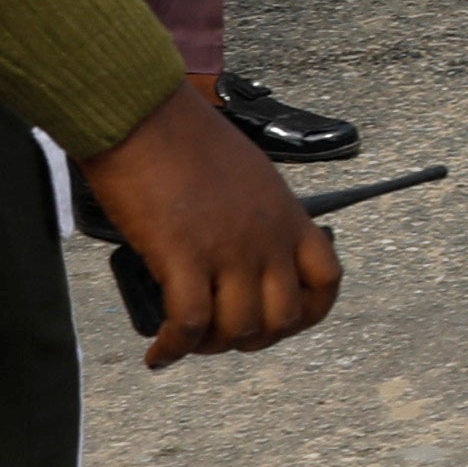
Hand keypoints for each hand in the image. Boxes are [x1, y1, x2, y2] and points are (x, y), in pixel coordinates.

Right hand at [74, 83, 341, 368]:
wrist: (141, 111)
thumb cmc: (181, 135)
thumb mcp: (247, 174)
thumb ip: (254, 217)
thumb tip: (236, 254)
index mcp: (287, 214)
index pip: (326, 280)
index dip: (308, 313)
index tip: (281, 322)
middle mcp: (266, 237)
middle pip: (282, 317)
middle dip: (254, 338)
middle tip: (222, 336)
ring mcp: (228, 248)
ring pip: (238, 328)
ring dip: (211, 346)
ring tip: (186, 342)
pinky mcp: (183, 255)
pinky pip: (187, 324)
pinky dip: (173, 348)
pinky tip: (159, 355)